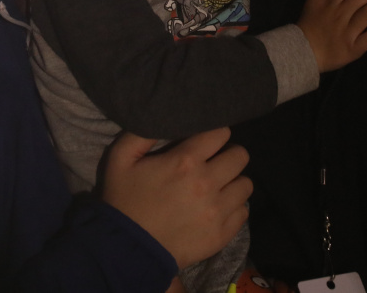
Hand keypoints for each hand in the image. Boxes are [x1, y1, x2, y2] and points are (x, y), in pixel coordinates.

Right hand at [100, 128, 251, 268]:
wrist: (126, 251)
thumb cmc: (123, 201)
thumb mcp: (120, 159)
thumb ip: (141, 133)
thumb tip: (164, 116)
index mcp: (185, 161)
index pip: (221, 133)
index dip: (214, 134)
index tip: (206, 141)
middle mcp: (207, 183)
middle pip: (240, 156)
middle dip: (228, 155)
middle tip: (214, 163)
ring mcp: (217, 211)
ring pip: (246, 185)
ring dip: (233, 182)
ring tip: (218, 187)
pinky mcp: (221, 234)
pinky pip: (243, 212)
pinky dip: (234, 208)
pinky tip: (217, 208)